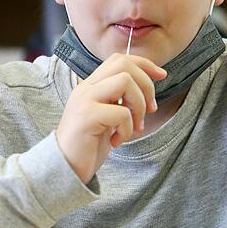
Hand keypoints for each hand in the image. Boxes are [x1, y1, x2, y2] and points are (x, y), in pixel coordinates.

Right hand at [56, 53, 166, 183]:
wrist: (65, 168)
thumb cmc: (90, 144)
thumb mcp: (108, 115)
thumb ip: (120, 99)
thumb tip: (148, 85)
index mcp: (92, 85)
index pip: (120, 59)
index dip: (145, 64)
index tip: (162, 76)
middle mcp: (86, 88)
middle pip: (124, 65)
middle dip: (146, 85)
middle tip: (150, 110)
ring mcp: (84, 100)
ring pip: (125, 82)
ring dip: (139, 106)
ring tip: (134, 127)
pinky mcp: (86, 117)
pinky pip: (121, 112)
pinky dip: (127, 129)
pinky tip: (117, 141)